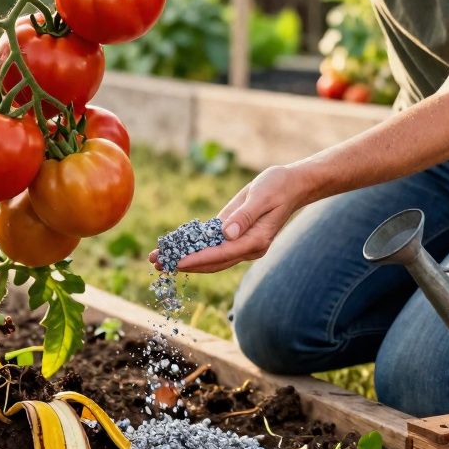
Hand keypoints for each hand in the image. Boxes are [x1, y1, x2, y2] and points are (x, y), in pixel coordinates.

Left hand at [149, 165, 311, 273]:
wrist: (292, 184)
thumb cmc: (278, 187)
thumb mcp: (262, 196)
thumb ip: (245, 215)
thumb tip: (227, 233)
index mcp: (255, 241)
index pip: (221, 254)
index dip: (198, 259)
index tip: (177, 262)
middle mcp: (247, 247)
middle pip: (212, 262)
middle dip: (183, 264)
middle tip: (156, 264)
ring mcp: (241, 244)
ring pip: (209, 257)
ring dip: (183, 258)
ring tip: (157, 259)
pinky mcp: (234, 235)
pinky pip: (211, 245)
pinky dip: (192, 247)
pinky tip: (173, 247)